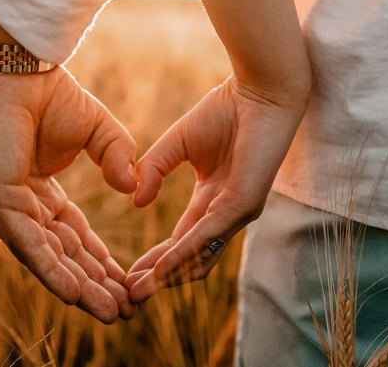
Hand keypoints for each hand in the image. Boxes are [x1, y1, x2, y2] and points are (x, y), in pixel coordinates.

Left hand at [0, 65, 137, 322]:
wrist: (18, 66)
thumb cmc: (50, 92)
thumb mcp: (99, 129)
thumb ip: (119, 156)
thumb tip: (132, 188)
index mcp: (40, 190)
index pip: (74, 235)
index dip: (101, 261)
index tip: (128, 284)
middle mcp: (22, 205)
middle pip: (63, 254)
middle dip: (95, 284)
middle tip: (124, 311)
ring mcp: (8, 207)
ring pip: (48, 257)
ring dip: (80, 287)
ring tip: (111, 311)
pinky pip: (29, 243)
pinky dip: (53, 270)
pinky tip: (76, 293)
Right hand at [126, 75, 306, 302]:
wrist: (258, 91)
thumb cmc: (225, 110)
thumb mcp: (177, 143)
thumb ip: (154, 169)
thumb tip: (136, 201)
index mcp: (213, 198)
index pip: (182, 239)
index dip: (156, 259)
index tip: (128, 275)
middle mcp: (226, 212)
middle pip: (190, 258)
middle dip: (159, 278)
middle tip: (128, 296)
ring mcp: (237, 211)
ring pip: (200, 256)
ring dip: (168, 276)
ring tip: (138, 290)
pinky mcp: (244, 204)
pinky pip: (208, 236)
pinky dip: (182, 254)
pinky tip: (161, 266)